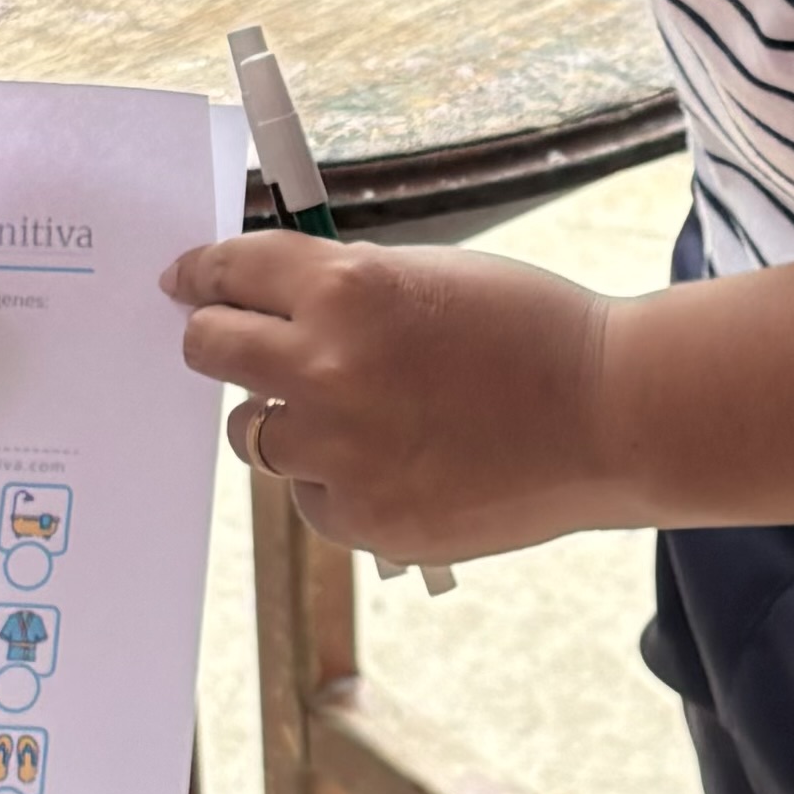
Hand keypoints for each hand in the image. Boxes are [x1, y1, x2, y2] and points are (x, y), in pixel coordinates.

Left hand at [163, 232, 619, 564]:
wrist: (611, 414)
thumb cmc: (531, 329)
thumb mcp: (428, 274)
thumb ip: (345, 288)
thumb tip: (275, 299)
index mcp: (343, 289)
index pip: (229, 273)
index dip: (198, 275)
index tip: (182, 283)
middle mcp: (324, 369)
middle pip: (209, 352)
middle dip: (211, 340)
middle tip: (219, 341)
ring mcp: (340, 453)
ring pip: (254, 435)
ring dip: (284, 419)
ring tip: (348, 412)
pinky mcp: (366, 520)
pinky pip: (310, 498)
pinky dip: (335, 480)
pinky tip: (392, 462)